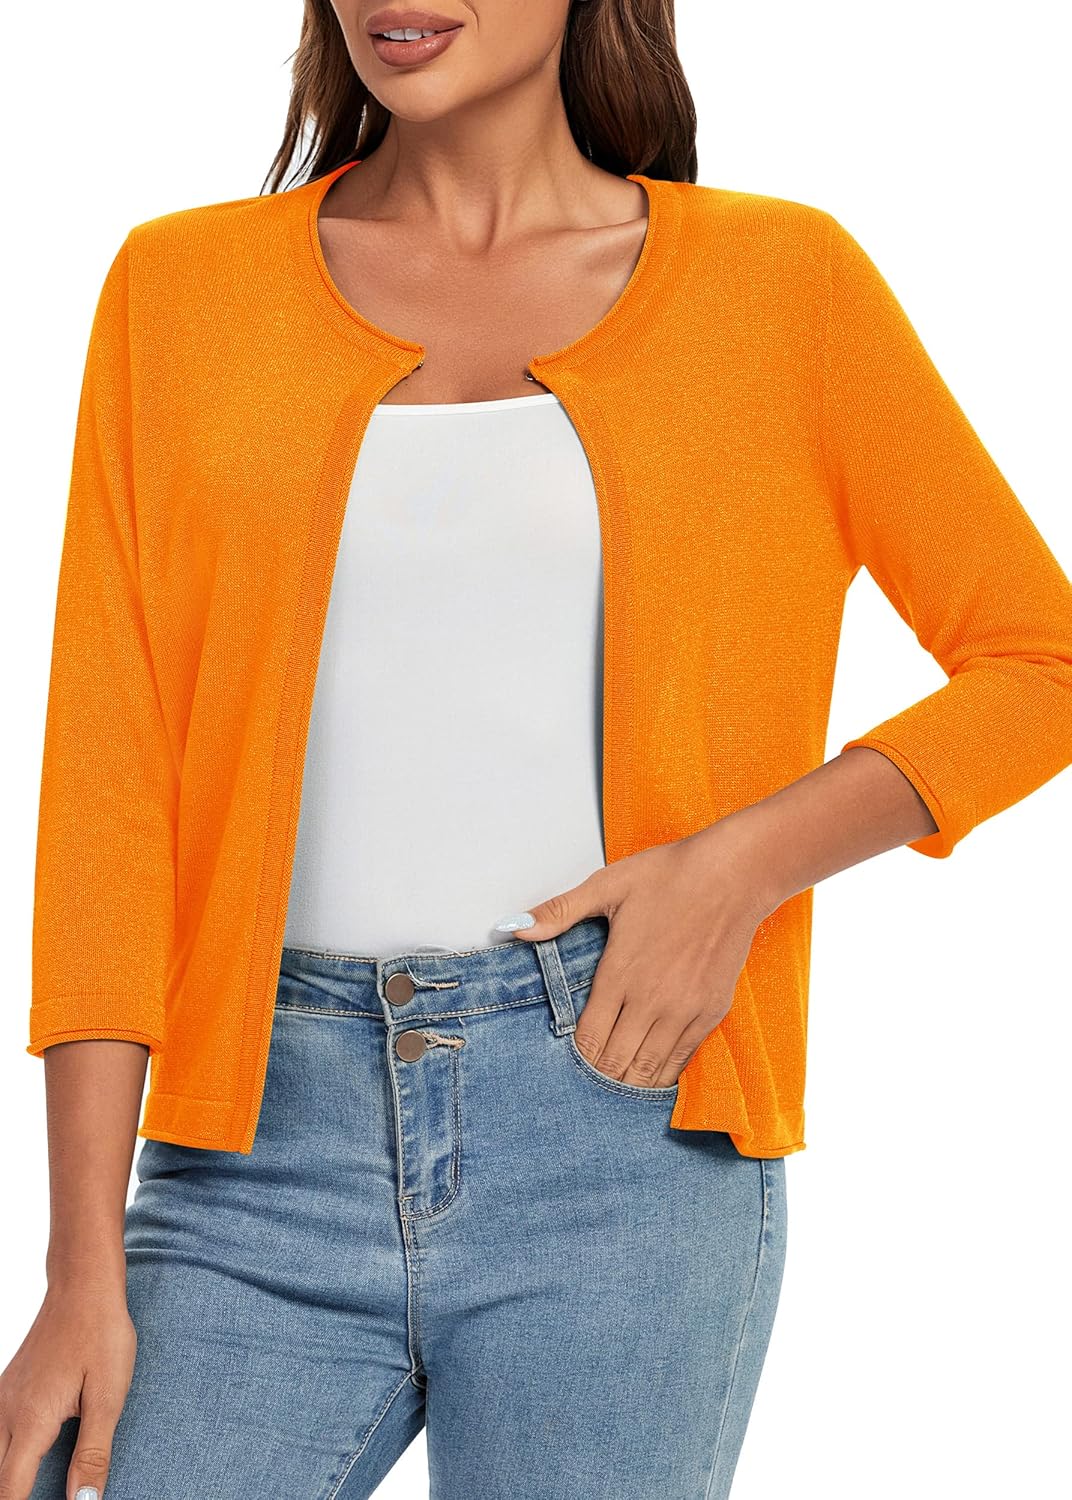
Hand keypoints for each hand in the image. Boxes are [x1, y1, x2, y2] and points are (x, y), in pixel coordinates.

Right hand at [0, 1277, 136, 1498]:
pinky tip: (27, 1459)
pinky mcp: (7, 1390)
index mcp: (31, 1421)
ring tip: (38, 1484)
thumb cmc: (100, 1335)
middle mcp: (6, 1413)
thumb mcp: (107, 1396)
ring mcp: (2, 1400)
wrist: (83, 1287)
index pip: (11, 1492)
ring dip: (10, 1476)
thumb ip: (93, 1453)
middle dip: (15, 1495)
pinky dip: (7, 1454)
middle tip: (48, 1494)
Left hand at [500, 817, 770, 1089]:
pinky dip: (662, 1074)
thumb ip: (559, 912)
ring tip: (612, 1085)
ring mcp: (684, 1011)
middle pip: (615, 1064)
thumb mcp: (608, 885)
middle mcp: (651, 1001)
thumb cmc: (671, 875)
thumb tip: (515, 927)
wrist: (734, 875)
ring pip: (648, 1071)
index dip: (575, 1059)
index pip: (588, 1041)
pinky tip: (649, 1077)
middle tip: (584, 1081)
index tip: (566, 1062)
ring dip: (627, 1082)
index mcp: (619, 974)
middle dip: (597, 1076)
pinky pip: (681, 1061)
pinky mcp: (711, 1012)